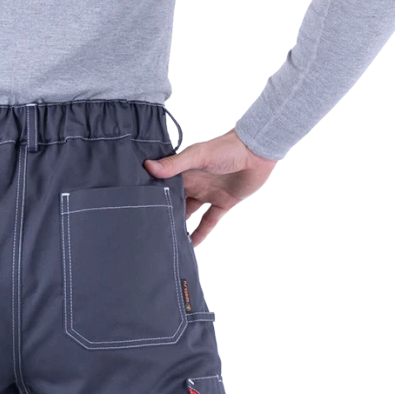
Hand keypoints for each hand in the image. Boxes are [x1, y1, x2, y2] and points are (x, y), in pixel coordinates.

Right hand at [143, 127, 278, 244]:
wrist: (257, 152)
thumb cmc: (227, 148)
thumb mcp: (198, 156)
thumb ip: (175, 164)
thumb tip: (148, 167)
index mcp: (184, 170)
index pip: (164, 185)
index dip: (152, 195)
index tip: (137, 208)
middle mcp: (194, 183)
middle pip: (174, 201)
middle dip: (163, 212)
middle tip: (148, 229)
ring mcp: (208, 193)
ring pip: (189, 213)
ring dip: (180, 225)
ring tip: (166, 238)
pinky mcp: (222, 203)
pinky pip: (208, 221)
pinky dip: (200, 233)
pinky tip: (191, 245)